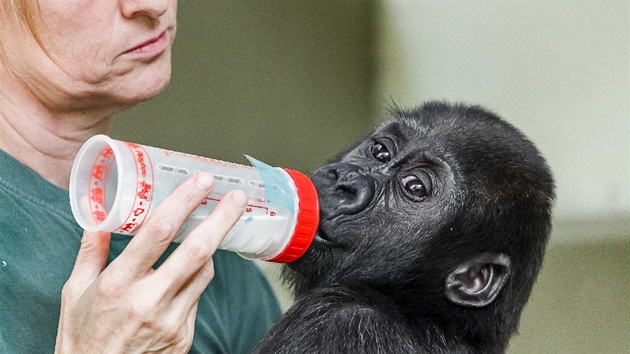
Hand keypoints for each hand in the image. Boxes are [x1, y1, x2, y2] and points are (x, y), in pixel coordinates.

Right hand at [55, 173, 246, 352]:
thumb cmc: (84, 337)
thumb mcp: (75, 292)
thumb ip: (91, 251)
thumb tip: (97, 214)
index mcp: (118, 284)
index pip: (157, 233)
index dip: (183, 203)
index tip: (200, 183)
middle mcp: (149, 301)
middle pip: (197, 250)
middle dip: (222, 219)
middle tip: (237, 197)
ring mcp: (172, 321)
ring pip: (205, 272)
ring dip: (210, 248)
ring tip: (209, 230)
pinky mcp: (184, 335)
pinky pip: (199, 295)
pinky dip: (196, 277)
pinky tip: (184, 272)